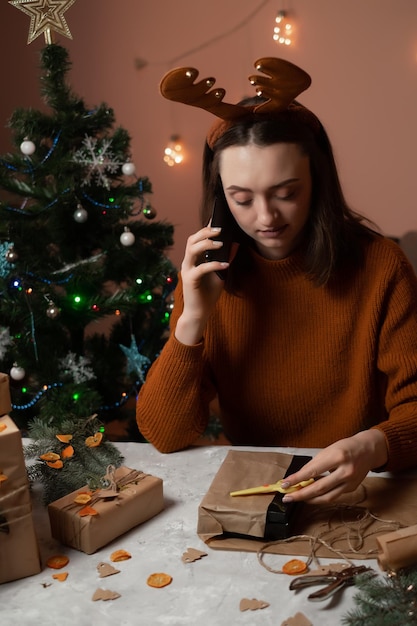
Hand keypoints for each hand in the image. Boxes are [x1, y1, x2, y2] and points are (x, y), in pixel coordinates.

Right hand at [175, 226, 228, 345]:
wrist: (200, 312)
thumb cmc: (208, 293)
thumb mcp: (221, 274)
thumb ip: (227, 259)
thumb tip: (236, 244)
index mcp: (195, 258)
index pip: (198, 238)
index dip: (207, 228)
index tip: (219, 219)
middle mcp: (189, 261)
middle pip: (192, 239)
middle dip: (206, 232)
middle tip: (220, 229)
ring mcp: (187, 270)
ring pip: (192, 249)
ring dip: (207, 244)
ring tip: (221, 243)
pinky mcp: (189, 280)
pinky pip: (201, 268)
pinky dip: (213, 265)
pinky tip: (225, 264)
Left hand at [281, 429, 387, 503]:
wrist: (368, 450)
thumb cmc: (346, 447)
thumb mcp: (328, 450)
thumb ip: (315, 464)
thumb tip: (300, 477)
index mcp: (337, 457)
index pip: (312, 471)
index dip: (297, 479)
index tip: (284, 484)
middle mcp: (345, 471)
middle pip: (319, 488)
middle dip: (301, 494)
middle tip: (287, 497)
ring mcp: (350, 482)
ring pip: (327, 497)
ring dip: (310, 500)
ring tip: (297, 498)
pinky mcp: (352, 489)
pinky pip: (334, 496)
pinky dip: (321, 497)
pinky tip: (311, 496)